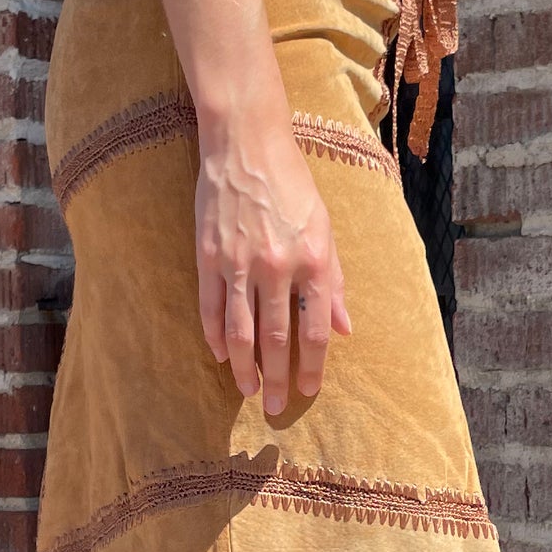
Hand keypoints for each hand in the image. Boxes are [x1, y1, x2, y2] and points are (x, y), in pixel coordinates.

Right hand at [194, 94, 350, 416]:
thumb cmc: (292, 184)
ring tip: (247, 390)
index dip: (313, 366)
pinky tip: (221, 355)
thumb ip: (334, 281)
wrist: (246, 144)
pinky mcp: (208, 256)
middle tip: (276, 406)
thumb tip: (343, 328)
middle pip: (276, 339)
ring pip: (240, 331)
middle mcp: (277, 266)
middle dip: (277, 378)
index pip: (314, 331)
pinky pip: (211, 307)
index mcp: (313, 261)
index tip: (309, 389)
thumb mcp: (325, 228)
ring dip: (244, 368)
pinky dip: (215, 336)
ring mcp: (238, 263)